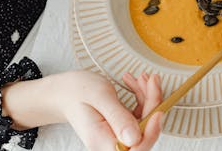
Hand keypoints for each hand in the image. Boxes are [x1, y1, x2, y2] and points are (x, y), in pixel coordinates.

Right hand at [2, 71, 163, 150]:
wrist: (62, 92)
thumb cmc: (75, 91)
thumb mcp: (99, 97)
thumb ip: (118, 117)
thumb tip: (135, 139)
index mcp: (103, 141)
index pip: (136, 147)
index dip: (152, 131)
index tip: (159, 111)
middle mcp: (111, 142)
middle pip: (145, 131)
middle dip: (153, 104)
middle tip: (152, 80)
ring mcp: (118, 135)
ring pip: (145, 121)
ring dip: (148, 97)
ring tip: (142, 77)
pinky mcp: (122, 127)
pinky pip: (140, 115)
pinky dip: (142, 97)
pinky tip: (136, 83)